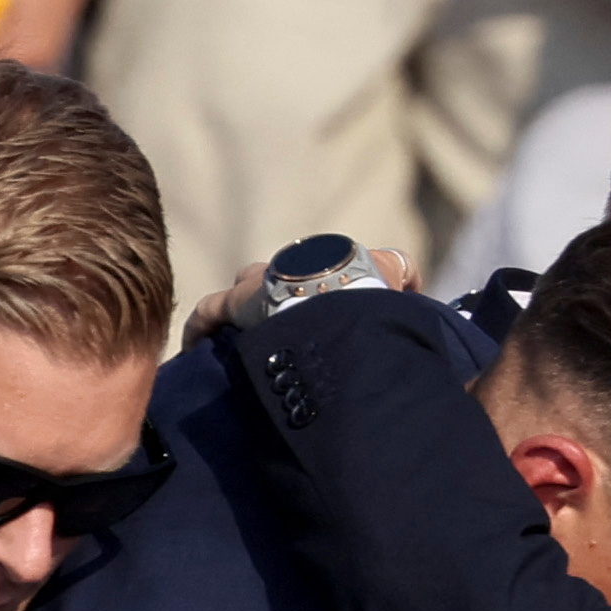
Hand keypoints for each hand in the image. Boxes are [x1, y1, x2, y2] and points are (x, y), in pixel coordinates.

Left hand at [180, 245, 421, 343]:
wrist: (338, 301)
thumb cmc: (372, 298)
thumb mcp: (400, 283)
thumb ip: (406, 278)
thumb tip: (415, 290)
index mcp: (332, 262)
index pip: (329, 271)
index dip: (332, 291)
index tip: (336, 314)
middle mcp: (294, 264)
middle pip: (284, 272)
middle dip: (285, 291)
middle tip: (288, 325)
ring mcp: (263, 281)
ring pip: (247, 285)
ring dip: (247, 306)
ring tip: (245, 339)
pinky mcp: (235, 302)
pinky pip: (209, 312)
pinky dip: (202, 328)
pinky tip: (195, 348)